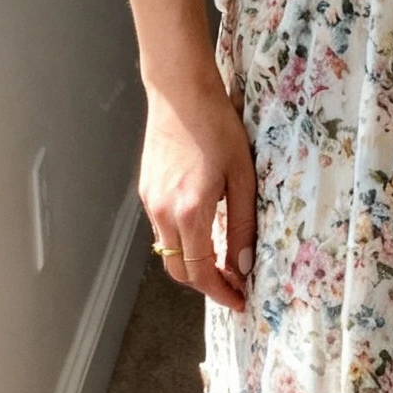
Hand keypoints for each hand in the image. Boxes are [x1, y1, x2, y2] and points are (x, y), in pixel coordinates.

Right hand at [141, 69, 256, 313]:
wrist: (181, 93)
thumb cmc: (217, 128)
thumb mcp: (243, 178)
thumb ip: (243, 226)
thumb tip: (245, 266)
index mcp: (190, 212)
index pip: (200, 273)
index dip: (221, 293)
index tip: (240, 300)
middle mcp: (164, 212)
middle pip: (179, 271)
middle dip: (206, 285)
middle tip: (234, 285)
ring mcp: (151, 202)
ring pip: (169, 252)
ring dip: (193, 264)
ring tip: (223, 260)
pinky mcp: (147, 191)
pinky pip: (162, 230)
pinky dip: (182, 242)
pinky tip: (204, 231)